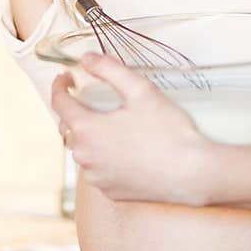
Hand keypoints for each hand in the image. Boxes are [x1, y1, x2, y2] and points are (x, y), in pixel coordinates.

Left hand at [50, 52, 211, 204]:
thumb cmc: (168, 131)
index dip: (59, 87)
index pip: (60, 104)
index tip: (65, 77)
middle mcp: (85, 157)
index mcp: (87, 130)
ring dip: (88, 136)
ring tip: (107, 124)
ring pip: (82, 151)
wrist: (191, 173)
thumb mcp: (140, 90)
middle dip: (73, 111)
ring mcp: (97, 177)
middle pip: (68, 128)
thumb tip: (86, 58)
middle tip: (87, 99)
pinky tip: (120, 149)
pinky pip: (97, 170)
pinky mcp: (111, 191)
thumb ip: (109, 69)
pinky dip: (101, 157)